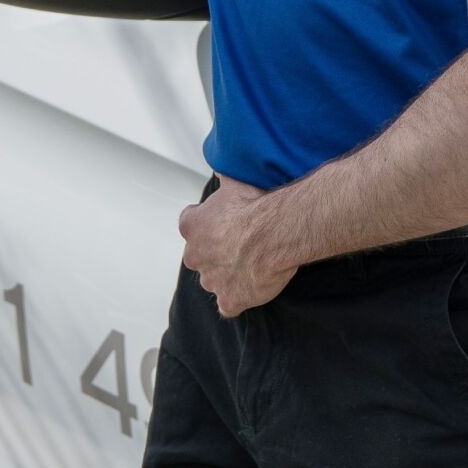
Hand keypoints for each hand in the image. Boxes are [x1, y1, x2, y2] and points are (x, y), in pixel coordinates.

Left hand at [178, 180, 294, 316]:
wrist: (277, 232)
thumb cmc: (256, 205)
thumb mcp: (235, 180)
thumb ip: (224, 175)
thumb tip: (221, 164)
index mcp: (191, 227)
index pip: (190, 224)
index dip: (207, 224)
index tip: (223, 222)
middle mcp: (195, 255)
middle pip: (200, 255)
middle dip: (216, 252)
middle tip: (242, 243)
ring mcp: (212, 280)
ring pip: (214, 280)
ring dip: (229, 274)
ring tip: (253, 263)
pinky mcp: (230, 299)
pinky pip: (230, 304)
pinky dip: (239, 298)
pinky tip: (254, 287)